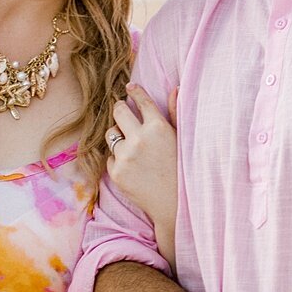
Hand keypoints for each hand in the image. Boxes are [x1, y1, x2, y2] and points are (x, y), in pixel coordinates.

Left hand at [107, 84, 177, 225]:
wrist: (173, 204)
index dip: (135, 92)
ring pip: (111, 134)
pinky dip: (118, 159)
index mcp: (159, 128)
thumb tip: (175, 88)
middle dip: (120, 109)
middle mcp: (140, 139)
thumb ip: (174, 113)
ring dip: (118, 136)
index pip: (141, 101)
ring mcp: (125, 156)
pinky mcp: (116, 172)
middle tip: (122, 110)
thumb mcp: (181, 139)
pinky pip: (110, 157)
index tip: (130, 87)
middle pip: (118, 112)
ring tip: (132, 146)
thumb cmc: (181, 169)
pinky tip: (133, 167)